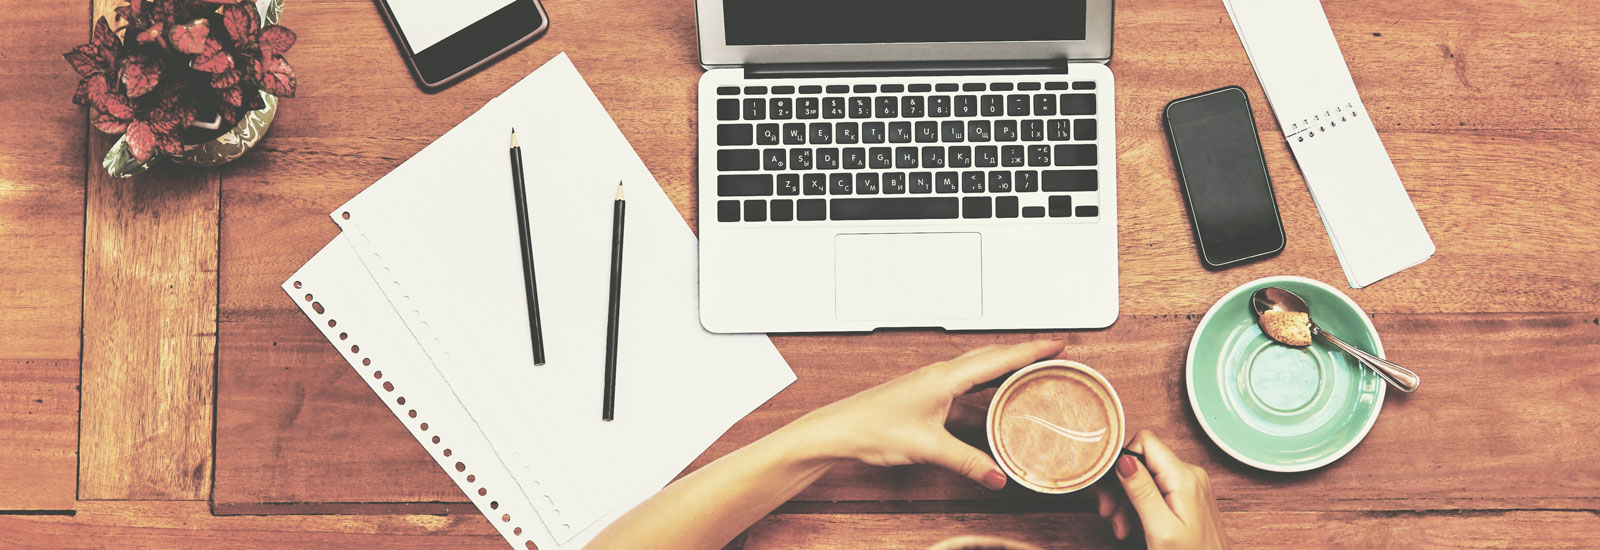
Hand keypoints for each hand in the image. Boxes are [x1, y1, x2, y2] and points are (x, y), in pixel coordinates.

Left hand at [789, 339, 1066, 489]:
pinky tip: (992, 396)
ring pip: (979, 368)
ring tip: (1032, 371)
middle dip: (1024, 354)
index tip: (1058, 344)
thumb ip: (967, 462)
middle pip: (992, 357)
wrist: (839, 429)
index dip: (1031, 351)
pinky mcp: (926, 394)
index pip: (999, 358)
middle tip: (1054, 355)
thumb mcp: (928, 447)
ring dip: (1006, 367)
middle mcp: (941, 373)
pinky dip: (987, 384)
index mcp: (946, 377)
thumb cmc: (873, 428)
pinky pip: (967, 382)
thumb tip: (998, 476)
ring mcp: (933, 382)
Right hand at [1096, 430, 1229, 548]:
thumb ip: (1142, 491)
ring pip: (1145, 475)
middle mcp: (1190, 474)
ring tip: (1122, 527)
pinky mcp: (1188, 495)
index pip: (1145, 441)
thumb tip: (1124, 458)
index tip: (1110, 488)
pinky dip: (1139, 505)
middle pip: (1142, 460)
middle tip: (1109, 513)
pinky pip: (1156, 488)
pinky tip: (1134, 525)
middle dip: (1120, 485)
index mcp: (1184, 478)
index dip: (1121, 460)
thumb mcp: (1160, 529)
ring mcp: (1190, 484)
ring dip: (1126, 499)